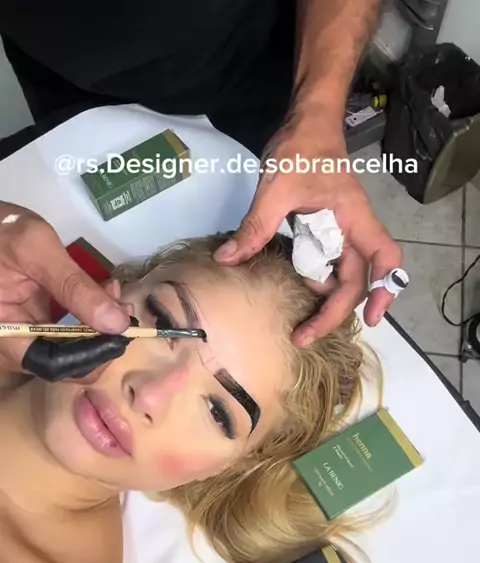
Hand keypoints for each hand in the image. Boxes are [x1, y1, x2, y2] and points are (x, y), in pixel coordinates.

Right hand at [0, 202, 129, 375]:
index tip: (121, 331)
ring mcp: (23, 334)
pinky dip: (88, 315)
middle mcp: (12, 343)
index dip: (92, 355)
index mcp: (3, 333)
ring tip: (115, 295)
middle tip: (123, 310)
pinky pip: (65, 331)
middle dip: (101, 339)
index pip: (53, 364)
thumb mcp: (37, 250)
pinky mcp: (33, 322)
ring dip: (99, 327)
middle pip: (65, 363)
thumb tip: (117, 324)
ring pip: (69, 348)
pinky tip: (103, 292)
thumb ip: (76, 287)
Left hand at [213, 110, 402, 344]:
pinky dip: (312, 279)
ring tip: (296, 315)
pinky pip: (324, 263)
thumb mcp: (275, 187)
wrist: (307, 121)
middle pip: (357, 280)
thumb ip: (255, 226)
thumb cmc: (302, 146)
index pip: (385, 258)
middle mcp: (353, 230)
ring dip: (322, 297)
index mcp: (353, 218)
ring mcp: (340, 232)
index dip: (385, 290)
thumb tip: (226, 259)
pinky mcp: (325, 230)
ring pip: (340, 276)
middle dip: (334, 312)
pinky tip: (293, 287)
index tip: (373, 319)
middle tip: (303, 336)